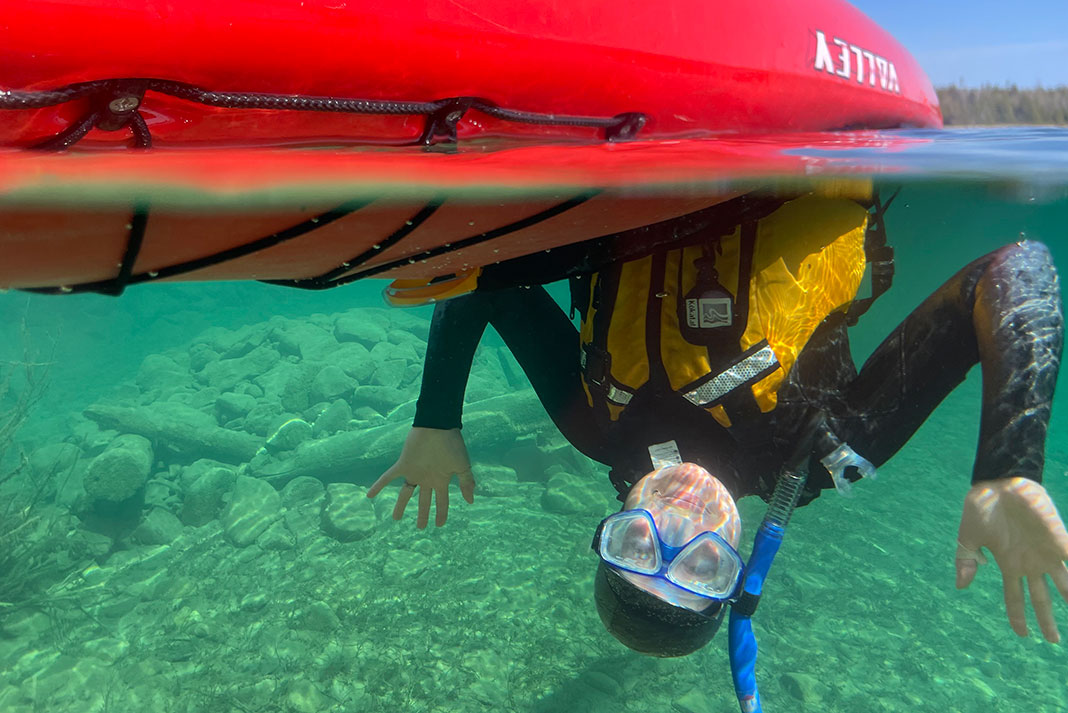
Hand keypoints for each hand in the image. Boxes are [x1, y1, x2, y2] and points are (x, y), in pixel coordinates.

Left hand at [367, 427, 474, 528]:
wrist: (438, 427)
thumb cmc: (452, 445)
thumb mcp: (463, 466)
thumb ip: (466, 483)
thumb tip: (471, 500)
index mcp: (441, 480)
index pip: (442, 501)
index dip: (441, 513)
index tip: (440, 524)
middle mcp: (427, 478)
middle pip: (424, 500)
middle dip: (423, 514)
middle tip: (420, 527)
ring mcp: (415, 472)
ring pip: (406, 493)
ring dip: (401, 505)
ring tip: (396, 518)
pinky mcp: (403, 465)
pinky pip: (388, 477)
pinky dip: (378, 486)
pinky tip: (369, 496)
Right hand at [956, 477, 1067, 641]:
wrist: (997, 482)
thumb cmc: (980, 508)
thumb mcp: (968, 537)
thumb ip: (965, 560)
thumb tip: (961, 586)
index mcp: (1009, 564)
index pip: (1016, 597)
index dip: (1019, 617)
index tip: (1024, 636)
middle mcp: (1030, 562)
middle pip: (1042, 598)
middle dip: (1048, 621)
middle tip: (1056, 642)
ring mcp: (1046, 551)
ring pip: (1064, 583)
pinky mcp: (1058, 537)